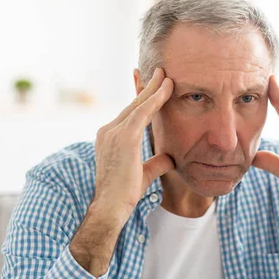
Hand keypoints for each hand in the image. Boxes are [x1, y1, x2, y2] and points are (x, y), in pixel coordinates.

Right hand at [92, 68, 174, 222]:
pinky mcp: (123, 137)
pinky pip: (142, 112)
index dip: (141, 99)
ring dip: (153, 88)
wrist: (111, 207)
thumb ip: (156, 163)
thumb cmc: (124, 194)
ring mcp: (113, 133)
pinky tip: (166, 89)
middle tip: (160, 71)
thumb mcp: (144, 174)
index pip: (129, 113)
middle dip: (147, 87)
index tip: (151, 85)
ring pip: (138, 105)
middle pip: (132, 104)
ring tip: (166, 74)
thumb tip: (170, 158)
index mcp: (109, 137)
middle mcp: (108, 131)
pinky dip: (155, 99)